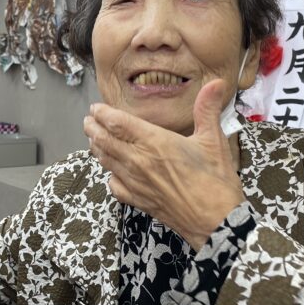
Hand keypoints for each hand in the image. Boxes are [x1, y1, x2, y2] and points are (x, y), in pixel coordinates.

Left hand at [84, 79, 244, 250]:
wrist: (215, 221)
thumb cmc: (215, 182)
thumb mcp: (214, 140)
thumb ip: (207, 109)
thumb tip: (215, 83)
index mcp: (154, 142)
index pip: (117, 123)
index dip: (102, 113)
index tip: (96, 108)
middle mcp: (138, 161)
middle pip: (104, 140)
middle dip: (93, 128)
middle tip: (88, 121)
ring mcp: (135, 182)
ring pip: (106, 161)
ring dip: (96, 148)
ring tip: (93, 139)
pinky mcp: (138, 200)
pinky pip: (114, 185)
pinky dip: (110, 175)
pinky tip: (112, 172)